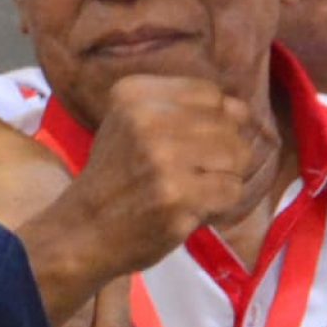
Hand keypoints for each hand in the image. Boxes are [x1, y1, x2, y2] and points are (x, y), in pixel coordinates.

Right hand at [53, 76, 276, 283]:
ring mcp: (162, 159)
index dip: (212, 121)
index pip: (211, 94)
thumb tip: (242, 110)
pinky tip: (190, 209)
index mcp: (133, 94)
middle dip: (221, 152)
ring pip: (237, 155)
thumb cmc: (117, 177)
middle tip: (190, 175)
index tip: (186, 145)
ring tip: (192, 190)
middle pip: (228, 123)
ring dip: (223, 178)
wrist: (83, 232)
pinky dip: (219, 205)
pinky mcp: (176, 196)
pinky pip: (232, 190)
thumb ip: (185, 109)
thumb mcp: (132, 125)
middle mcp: (145, 120)